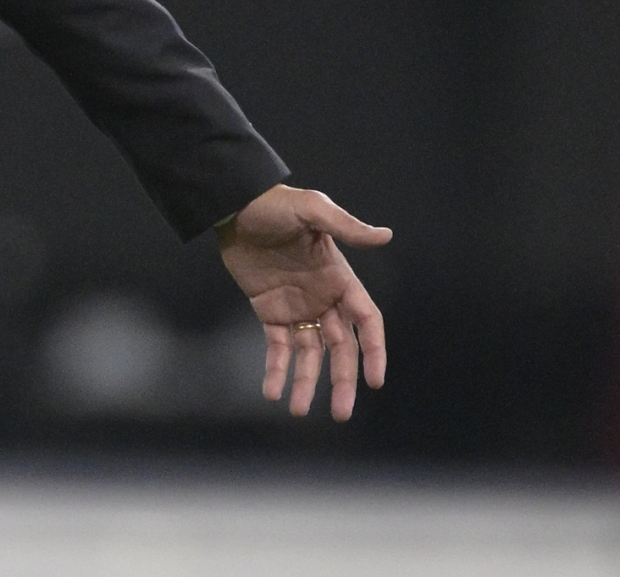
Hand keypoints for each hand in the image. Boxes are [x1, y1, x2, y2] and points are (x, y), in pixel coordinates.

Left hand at [217, 182, 390, 419]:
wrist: (233, 207)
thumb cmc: (275, 204)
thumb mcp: (311, 210)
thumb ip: (346, 228)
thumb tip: (386, 235)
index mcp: (340, 279)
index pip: (367, 322)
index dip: (374, 351)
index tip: (375, 381)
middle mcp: (324, 298)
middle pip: (341, 349)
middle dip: (342, 381)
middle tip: (340, 414)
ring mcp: (298, 308)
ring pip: (310, 355)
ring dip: (306, 383)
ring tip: (298, 411)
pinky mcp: (270, 312)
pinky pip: (278, 347)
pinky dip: (276, 370)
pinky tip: (272, 393)